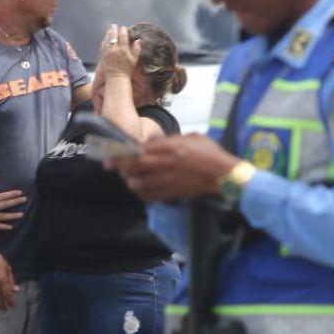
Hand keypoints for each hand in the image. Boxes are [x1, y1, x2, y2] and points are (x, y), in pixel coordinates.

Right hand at [0, 176, 26, 231]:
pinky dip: (3, 227)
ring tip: (22, 215)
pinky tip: (11, 227)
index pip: (3, 196)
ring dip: (13, 216)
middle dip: (16, 202)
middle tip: (25, 199)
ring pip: (3, 216)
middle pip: (6, 204)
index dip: (12, 194)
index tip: (20, 192)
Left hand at [99, 24, 139, 79]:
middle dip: (114, 29)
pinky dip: (104, 40)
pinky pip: (103, 45)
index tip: (123, 28)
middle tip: (114, 26)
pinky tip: (105, 39)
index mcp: (123, 50)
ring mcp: (108, 52)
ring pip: (107, 40)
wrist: (117, 78)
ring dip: (108, 34)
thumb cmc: (127, 70)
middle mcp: (115, 50)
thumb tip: (138, 40)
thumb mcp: (134, 60)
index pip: (123, 37)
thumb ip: (137, 49)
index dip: (123, 31)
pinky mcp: (103, 56)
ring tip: (110, 30)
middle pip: (113, 36)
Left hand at [111, 133, 239, 201]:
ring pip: (137, 183)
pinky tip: (142, 189)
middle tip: (112, 166)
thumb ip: (169, 141)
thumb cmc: (209, 153)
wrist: (223, 175)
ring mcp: (166, 180)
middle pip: (133, 166)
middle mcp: (164, 164)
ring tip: (129, 178)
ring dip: (130, 181)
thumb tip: (151, 143)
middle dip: (119, 167)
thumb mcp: (190, 137)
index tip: (110, 155)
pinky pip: (148, 196)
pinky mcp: (171, 193)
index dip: (121, 154)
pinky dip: (141, 192)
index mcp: (169, 148)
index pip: (138, 150)